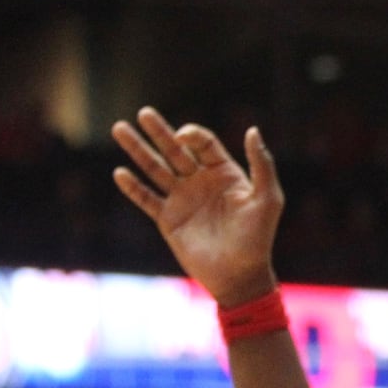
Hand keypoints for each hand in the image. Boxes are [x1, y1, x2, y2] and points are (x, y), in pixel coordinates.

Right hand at [111, 106, 283, 305]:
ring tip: (119, 128)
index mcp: (225, 173)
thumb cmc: (258, 238)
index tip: (183, 136)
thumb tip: (253, 130)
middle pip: (174, 149)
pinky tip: (120, 173)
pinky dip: (133, 187)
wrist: (239, 275)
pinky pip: (147, 198)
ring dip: (138, 150)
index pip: (204, 144)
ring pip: (155, 168)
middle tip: (143, 112)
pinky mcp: (168, 219)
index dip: (192, 135)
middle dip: (159, 131)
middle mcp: (200, 182)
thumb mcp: (267, 199)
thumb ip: (262, 164)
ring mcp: (182, 200)